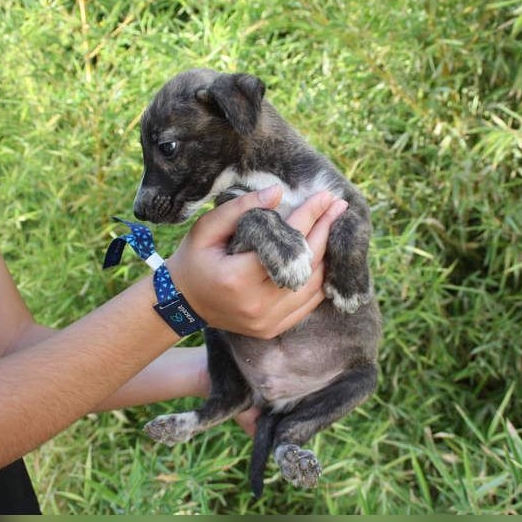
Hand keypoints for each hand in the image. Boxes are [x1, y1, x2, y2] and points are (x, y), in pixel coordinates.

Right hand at [166, 186, 347, 338]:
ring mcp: (267, 321)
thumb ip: (240, 208)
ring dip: (327, 255)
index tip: (325, 196)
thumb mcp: (206, 229)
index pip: (285, 242)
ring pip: (312, 286)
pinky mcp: (272, 328)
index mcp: (238, 278)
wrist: (182, 303)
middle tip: (339, 207)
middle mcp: (256, 304)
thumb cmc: (193, 260)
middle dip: (325, 231)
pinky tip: (326, 257)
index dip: (309, 216)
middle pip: (305, 264)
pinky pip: (307, 304)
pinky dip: (320, 279)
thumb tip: (277, 192)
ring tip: (334, 227)